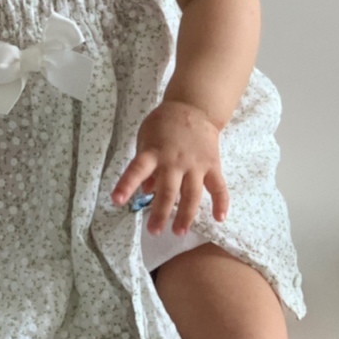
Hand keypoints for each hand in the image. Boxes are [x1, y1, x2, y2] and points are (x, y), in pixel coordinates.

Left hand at [111, 100, 228, 234]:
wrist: (194, 107)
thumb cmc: (164, 124)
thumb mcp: (146, 138)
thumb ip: (145, 165)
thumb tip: (146, 191)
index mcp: (154, 152)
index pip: (137, 170)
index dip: (126, 185)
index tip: (117, 200)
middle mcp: (174, 160)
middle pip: (167, 191)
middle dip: (160, 213)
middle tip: (154, 231)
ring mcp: (195, 164)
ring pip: (191, 194)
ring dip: (186, 215)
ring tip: (179, 232)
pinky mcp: (212, 165)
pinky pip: (218, 186)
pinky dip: (221, 202)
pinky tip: (219, 218)